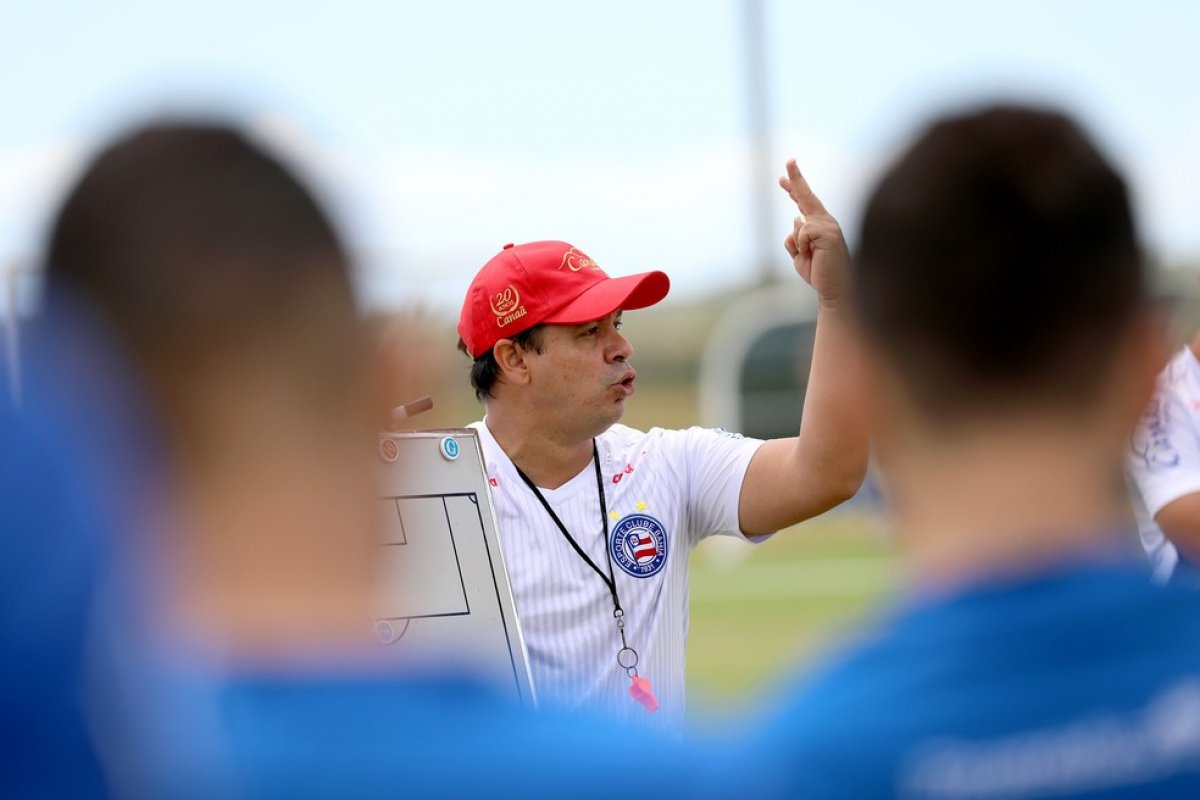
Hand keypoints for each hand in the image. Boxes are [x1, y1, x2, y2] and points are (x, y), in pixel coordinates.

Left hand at [779, 159, 851, 307]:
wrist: (836, 290)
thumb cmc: (821, 275)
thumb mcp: (801, 258)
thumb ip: (795, 243)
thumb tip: (793, 227)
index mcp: (821, 225)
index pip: (805, 202)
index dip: (794, 188)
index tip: (783, 177)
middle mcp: (827, 221)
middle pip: (806, 197)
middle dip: (796, 179)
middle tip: (789, 159)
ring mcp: (829, 225)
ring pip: (798, 224)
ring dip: (799, 246)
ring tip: (813, 258)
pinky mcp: (829, 232)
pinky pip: (802, 232)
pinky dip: (802, 247)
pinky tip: (814, 256)